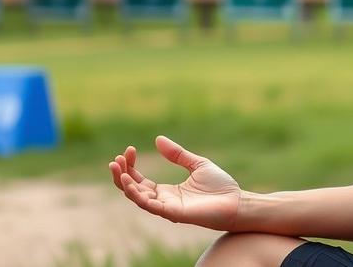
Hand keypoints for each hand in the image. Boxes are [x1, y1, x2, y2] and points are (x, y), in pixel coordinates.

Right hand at [108, 135, 241, 230]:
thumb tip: (158, 139)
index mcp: (167, 191)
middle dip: (121, 175)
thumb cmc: (220, 186)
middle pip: (133, 189)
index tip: (129, 149)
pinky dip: (137, 194)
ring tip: (117, 168)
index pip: (140, 179)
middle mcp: (163, 201)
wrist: (236, 202)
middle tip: (115, 159)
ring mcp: (167, 208)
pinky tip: (129, 182)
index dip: (131, 166)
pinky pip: (149, 206)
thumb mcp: (197, 164)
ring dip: (124, 184)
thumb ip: (178, 154)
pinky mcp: (173, 213)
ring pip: (137, 198)